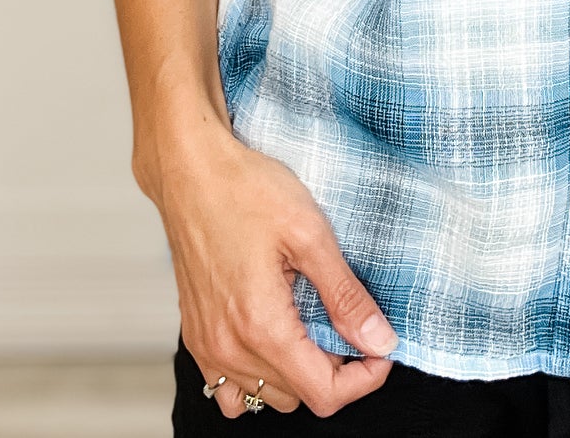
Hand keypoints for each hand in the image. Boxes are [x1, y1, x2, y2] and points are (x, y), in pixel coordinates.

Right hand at [155, 127, 398, 418]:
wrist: (189, 172)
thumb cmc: (245, 190)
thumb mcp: (310, 233)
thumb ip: (345, 295)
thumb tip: (380, 340)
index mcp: (261, 327)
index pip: (324, 394)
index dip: (364, 378)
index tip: (379, 347)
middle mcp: (228, 348)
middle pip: (298, 397)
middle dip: (334, 369)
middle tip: (348, 321)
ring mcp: (207, 346)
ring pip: (266, 395)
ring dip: (298, 372)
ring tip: (312, 324)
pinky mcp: (196, 335)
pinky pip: (230, 385)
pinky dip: (258, 375)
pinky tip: (273, 336)